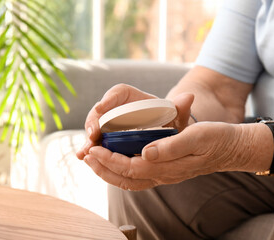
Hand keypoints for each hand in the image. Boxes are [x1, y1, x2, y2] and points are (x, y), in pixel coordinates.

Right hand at [76, 84, 194, 159]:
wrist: (162, 131)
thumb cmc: (168, 119)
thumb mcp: (176, 114)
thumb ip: (180, 107)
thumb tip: (189, 97)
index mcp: (132, 97)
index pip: (118, 93)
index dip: (108, 100)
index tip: (101, 109)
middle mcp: (117, 108)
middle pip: (100, 112)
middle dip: (94, 122)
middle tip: (93, 134)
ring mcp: (110, 124)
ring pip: (95, 129)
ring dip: (89, 140)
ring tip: (85, 152)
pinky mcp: (107, 138)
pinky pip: (96, 142)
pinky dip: (90, 150)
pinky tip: (84, 158)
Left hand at [83, 122, 247, 190]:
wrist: (231, 148)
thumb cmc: (216, 139)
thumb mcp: (198, 136)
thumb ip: (172, 146)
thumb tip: (146, 152)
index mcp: (170, 166)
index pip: (132, 167)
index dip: (111, 159)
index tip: (95, 148)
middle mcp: (165, 175)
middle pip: (127, 178)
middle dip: (103, 168)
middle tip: (87, 154)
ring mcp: (166, 175)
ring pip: (131, 180)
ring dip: (110, 172)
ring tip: (94, 160)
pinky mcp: (168, 171)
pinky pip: (139, 177)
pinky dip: (122, 171)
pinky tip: (116, 162)